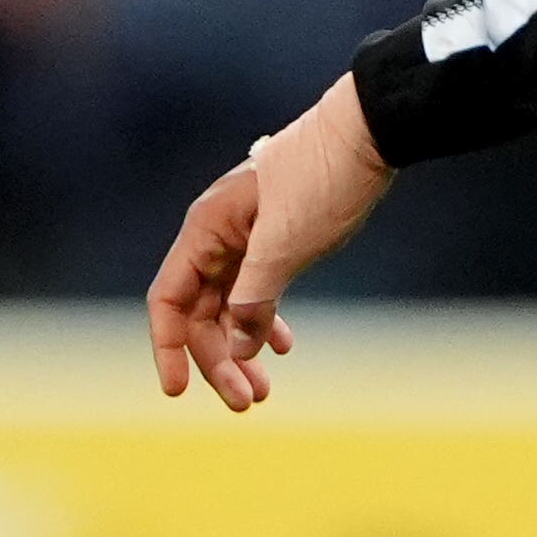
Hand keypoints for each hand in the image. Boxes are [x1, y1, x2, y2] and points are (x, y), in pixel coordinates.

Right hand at [144, 75, 392, 411]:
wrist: (368, 133)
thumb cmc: (322, 180)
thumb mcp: (284, 245)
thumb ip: (254, 298)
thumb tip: (239, 350)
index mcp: (205, 229)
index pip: (169, 300)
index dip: (168, 348)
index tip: (178, 392)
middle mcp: (217, 235)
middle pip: (200, 312)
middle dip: (218, 360)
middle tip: (247, 403)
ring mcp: (245, 238)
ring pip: (230, 306)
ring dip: (242, 349)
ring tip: (263, 392)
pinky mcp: (275, 239)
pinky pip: (256, 290)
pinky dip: (264, 321)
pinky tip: (282, 347)